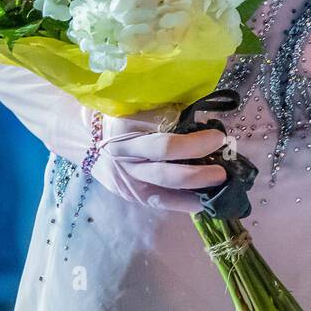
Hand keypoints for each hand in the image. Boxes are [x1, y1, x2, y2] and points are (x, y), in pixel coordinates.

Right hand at [90, 106, 229, 211]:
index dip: (195, 144)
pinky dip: (182, 203)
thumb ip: (167, 113)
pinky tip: (202, 203)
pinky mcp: (130, 195)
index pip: (165, 145)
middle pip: (166, 174)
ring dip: (195, 192)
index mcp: (126, 133)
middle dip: (199, 174)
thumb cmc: (121, 114)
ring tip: (220, 188)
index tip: (217, 137)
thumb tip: (205, 119)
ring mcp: (127, 181)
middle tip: (223, 170)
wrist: (87, 138)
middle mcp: (126, 161)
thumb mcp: (139, 106)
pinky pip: (159, 202)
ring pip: (163, 193)